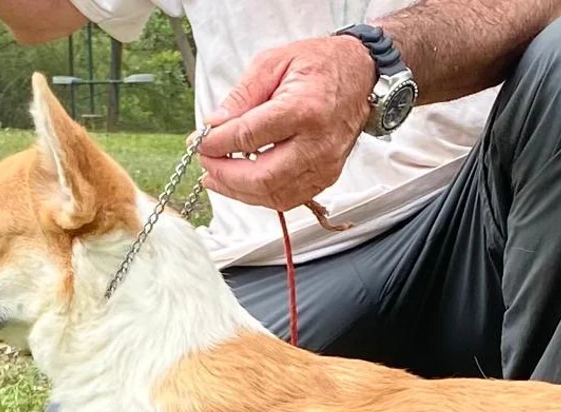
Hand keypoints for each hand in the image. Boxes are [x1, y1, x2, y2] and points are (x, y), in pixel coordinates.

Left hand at [196, 36, 375, 212]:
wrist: (360, 75)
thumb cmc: (321, 65)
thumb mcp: (273, 63)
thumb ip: (242, 96)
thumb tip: (215, 124)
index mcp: (303, 110)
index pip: (248, 137)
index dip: (217, 143)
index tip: (200, 141)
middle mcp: (317, 144)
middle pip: (262, 177)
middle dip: (226, 175)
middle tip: (206, 164)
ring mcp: (325, 165)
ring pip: (274, 195)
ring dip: (240, 192)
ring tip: (218, 178)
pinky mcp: (328, 176)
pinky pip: (290, 199)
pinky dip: (262, 196)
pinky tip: (243, 185)